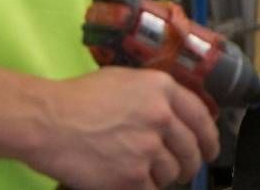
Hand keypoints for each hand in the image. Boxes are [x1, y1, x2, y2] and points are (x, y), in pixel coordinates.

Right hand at [28, 68, 218, 189]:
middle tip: (182, 169)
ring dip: (163, 177)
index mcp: (161, 88)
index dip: (209, 136)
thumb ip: (154, 95)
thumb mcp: (124, 80)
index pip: (201, 116)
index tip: (210, 149)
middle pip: (191, 148)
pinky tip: (130, 181)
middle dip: (189, 163)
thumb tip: (174, 113)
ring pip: (172, 172)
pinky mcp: (133, 176)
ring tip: (144, 173)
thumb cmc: (78, 98)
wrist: (49, 121)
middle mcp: (161, 116)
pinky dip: (143, 188)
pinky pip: (152, 189)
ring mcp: (148, 148)